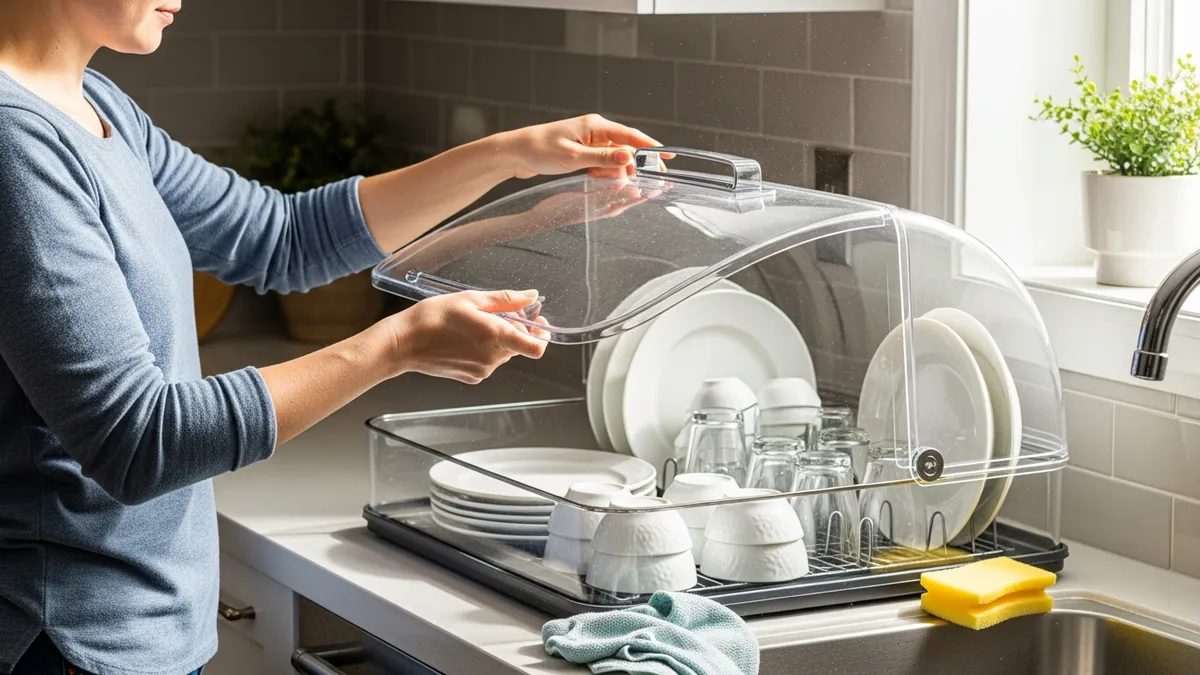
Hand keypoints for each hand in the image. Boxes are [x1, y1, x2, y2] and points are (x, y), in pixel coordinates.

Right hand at [380, 289, 546, 383]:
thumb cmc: (433, 317)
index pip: (536, 347)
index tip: (536, 320)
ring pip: (503, 353)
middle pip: (519, 345)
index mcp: (495, 337)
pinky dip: (483, 349)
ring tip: (473, 323)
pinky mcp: (471, 377)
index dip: (542, 333)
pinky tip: (464, 338)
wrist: (403, 343)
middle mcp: (492, 358)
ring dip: (497, 338)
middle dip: (514, 328)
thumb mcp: (471, 298)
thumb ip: (505, 300)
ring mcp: (482, 370)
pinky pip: (488, 361)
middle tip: (493, 311)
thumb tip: (531, 296)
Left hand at [498, 114, 663, 179]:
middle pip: (626, 148)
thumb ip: (602, 159)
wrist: (514, 152)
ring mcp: (588, 142)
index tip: (668, 156)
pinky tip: (597, 180)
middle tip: (645, 182)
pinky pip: (602, 164)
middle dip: (634, 166)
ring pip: (614, 159)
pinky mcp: (582, 152)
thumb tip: (629, 158)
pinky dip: (603, 174)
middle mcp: (595, 131)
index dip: (651, 147)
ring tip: (603, 182)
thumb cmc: (539, 149)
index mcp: (595, 126)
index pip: (631, 136)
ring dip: (614, 173)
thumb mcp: (573, 157)